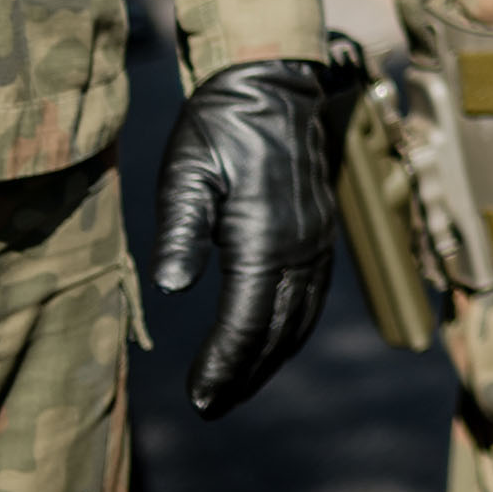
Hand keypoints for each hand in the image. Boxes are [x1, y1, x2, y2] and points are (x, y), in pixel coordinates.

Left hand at [150, 57, 343, 416]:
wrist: (272, 83)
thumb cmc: (218, 128)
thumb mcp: (186, 173)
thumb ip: (180, 231)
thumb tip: (171, 288)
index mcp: (265, 236)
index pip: (247, 319)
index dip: (224, 363)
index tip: (199, 397)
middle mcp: (302, 244)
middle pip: (279, 329)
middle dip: (245, 373)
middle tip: (210, 408)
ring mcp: (318, 238)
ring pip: (302, 317)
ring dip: (271, 358)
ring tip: (237, 388)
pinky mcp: (321, 231)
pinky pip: (313, 295)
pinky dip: (292, 329)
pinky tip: (271, 342)